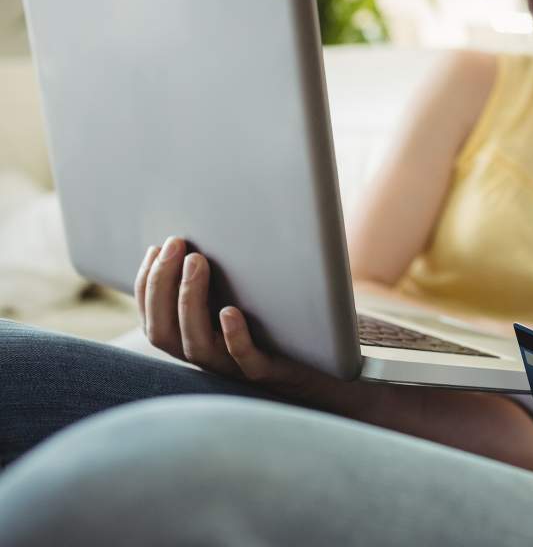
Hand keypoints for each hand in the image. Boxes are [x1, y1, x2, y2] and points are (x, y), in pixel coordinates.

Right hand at [135, 237, 369, 414]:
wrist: (324, 361)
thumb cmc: (278, 319)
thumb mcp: (244, 294)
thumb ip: (221, 273)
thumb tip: (206, 224)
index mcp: (192, 337)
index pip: (153, 316)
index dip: (146, 284)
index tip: (155, 247)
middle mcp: (207, 354)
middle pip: (164, 330)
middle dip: (162, 285)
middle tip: (176, 244)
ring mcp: (234, 365)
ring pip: (197, 344)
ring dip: (190, 300)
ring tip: (198, 261)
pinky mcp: (268, 370)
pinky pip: (245, 359)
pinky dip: (234, 336)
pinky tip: (230, 311)